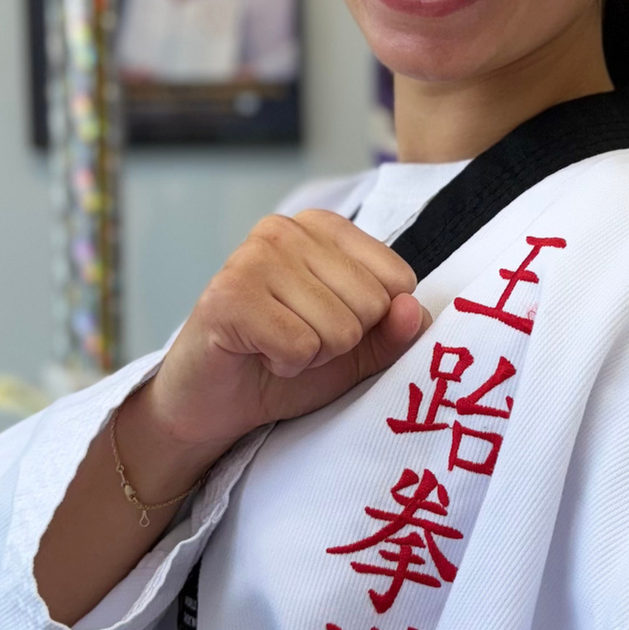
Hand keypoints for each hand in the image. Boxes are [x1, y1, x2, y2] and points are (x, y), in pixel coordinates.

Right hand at [136, 210, 429, 462]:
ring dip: (313, 356)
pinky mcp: (228, 296)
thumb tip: (413, 309)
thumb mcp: (358, 351)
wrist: (215, 402)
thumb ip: (395, 331)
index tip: (329, 325)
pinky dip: (286, 366)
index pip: (398, 278)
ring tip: (276, 347)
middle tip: (297, 340)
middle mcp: (286, 228)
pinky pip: (301, 347)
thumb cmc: (286, 362)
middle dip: (342, 341)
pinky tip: (258, 354)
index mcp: (323, 227)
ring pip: (340, 328)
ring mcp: (252, 257)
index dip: (372, 322)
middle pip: (372, 303)